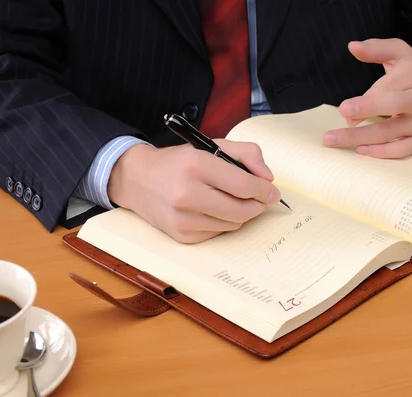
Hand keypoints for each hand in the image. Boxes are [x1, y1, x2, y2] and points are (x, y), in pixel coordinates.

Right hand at [107, 141, 280, 243]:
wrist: (138, 179)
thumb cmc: (180, 161)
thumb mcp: (213, 145)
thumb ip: (247, 154)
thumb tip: (268, 179)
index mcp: (196, 165)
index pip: (243, 186)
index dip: (264, 191)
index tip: (273, 192)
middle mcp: (187, 193)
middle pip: (241, 210)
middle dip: (257, 206)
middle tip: (260, 199)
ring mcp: (182, 218)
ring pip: (233, 224)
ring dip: (241, 214)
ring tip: (232, 200)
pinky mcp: (181, 235)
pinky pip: (217, 233)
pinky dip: (223, 222)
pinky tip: (213, 210)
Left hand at [323, 38, 411, 157]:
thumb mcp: (400, 54)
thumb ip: (376, 48)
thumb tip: (352, 47)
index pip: (386, 88)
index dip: (364, 100)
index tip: (343, 108)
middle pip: (392, 106)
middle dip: (366, 110)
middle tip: (343, 116)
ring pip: (390, 133)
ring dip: (360, 138)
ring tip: (333, 140)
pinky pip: (401, 150)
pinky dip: (380, 152)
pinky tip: (360, 150)